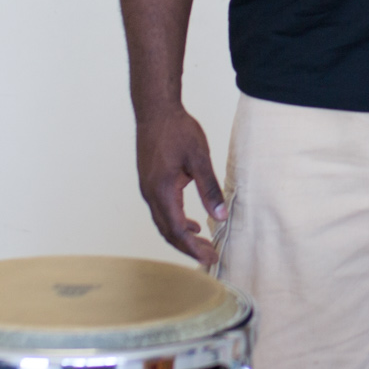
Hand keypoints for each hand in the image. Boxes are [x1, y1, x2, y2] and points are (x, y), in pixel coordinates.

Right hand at [135, 105, 226, 265]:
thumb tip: (220, 216)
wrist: (155, 110)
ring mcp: (147, 188)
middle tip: (210, 258)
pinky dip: (176, 222)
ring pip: (163, 222)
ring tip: (202, 245)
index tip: (211, 258)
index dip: (194, 248)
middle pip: (168, 232)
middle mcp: (150, 194)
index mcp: (162, 191)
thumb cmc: (177, 130)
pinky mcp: (149, 182)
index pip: (177, 231)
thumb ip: (209, 189)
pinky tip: (191, 223)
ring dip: (182, 236)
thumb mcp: (199, 159)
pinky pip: (161, 210)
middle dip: (189, 248)